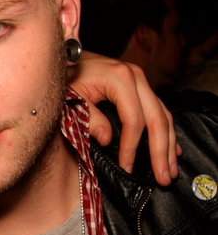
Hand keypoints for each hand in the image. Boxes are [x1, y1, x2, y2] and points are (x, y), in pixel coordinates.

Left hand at [67, 51, 180, 185]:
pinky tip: (172, 150)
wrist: (61, 56)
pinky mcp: (139, 86)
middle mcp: (136, 76)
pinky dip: (166, 132)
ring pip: (163, 115)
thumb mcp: (70, 97)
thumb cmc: (64, 76)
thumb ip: (89, 117)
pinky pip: (159, 111)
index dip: (132, 147)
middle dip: (161, 151)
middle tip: (164, 178)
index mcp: (120, 77)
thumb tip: (107, 139)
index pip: (134, 120)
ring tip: (170, 171)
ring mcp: (140, 80)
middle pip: (157, 119)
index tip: (127, 167)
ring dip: (169, 146)